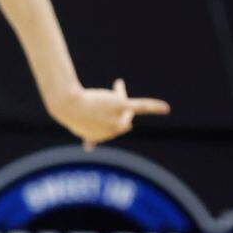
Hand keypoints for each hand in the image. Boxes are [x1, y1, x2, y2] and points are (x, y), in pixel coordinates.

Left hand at [48, 79, 169, 150]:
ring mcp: (117, 120)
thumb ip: (86, 134)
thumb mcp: (76, 121)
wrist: (67, 104)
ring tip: (117, 85)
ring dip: (119, 96)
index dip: (100, 118)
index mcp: (98, 138)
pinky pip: (141, 107)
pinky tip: (166, 108)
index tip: (91, 123)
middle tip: (105, 95)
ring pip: (126, 109)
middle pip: (120, 117)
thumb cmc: (67, 110)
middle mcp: (111, 132)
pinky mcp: (121, 107)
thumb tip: (88, 147)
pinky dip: (153, 107)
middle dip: (111, 107)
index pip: (106, 127)